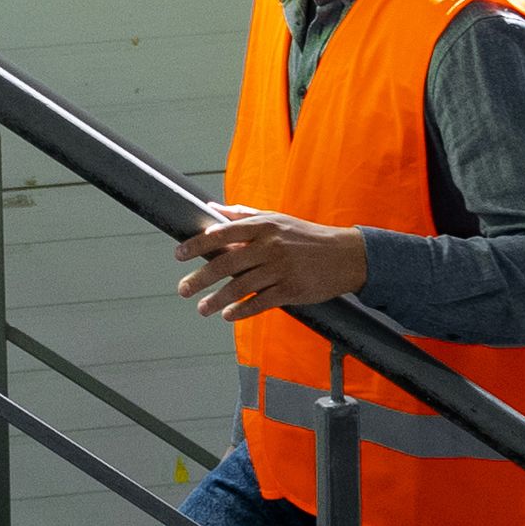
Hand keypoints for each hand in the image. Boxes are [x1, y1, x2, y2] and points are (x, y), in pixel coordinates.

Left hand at [172, 203, 371, 321]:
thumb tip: (211, 209)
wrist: (346, 255)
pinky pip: (260, 302)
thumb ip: (242, 215)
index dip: (198, 244)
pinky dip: (242, 311)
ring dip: (217, 300)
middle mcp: (270, 246)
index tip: (178, 254)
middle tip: (183, 289)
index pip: (223, 233)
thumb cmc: (306, 236)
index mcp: (264, 226)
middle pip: (227, 263)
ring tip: (201, 308)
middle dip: (200, 278)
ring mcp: (281, 269)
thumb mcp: (277, 218)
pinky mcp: (292, 290)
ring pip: (241, 286)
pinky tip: (228, 316)